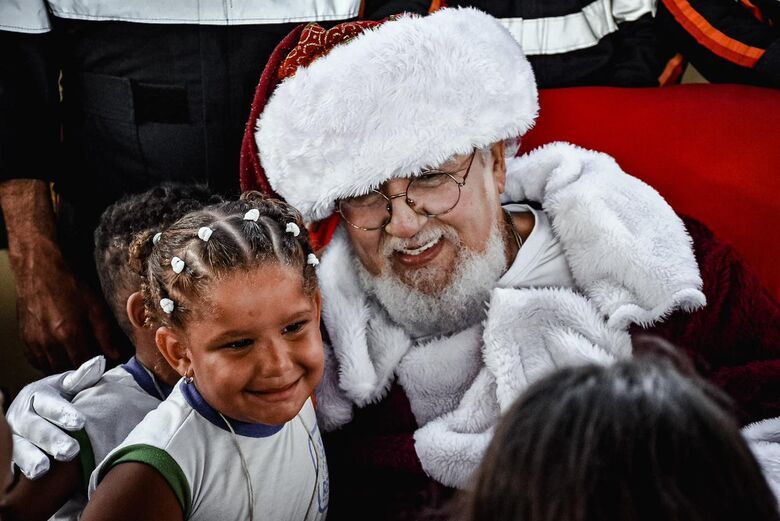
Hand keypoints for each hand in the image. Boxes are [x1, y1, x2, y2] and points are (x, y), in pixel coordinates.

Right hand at [0, 179, 119, 372]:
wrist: (39, 269)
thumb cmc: (69, 284)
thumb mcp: (95, 307)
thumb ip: (105, 334)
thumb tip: (116, 355)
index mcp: (68, 335)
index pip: (84, 366)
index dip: (97, 369)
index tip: (108, 368)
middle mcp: (48, 343)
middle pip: (67, 371)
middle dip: (82, 373)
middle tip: (95, 367)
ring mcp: (33, 342)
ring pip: (50, 369)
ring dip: (65, 370)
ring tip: (79, 362)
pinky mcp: (25, 339)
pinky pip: (37, 362)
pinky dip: (49, 364)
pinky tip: (61, 357)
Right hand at [6, 356, 105, 478]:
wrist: (42, 412)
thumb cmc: (62, 397)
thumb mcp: (70, 386)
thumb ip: (83, 377)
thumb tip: (98, 361)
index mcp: (37, 394)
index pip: (49, 403)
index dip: (63, 413)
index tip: (81, 423)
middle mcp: (20, 415)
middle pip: (34, 428)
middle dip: (51, 440)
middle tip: (71, 451)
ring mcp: (13, 436)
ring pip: (19, 448)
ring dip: (30, 459)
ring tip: (43, 470)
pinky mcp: (10, 454)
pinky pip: (11, 463)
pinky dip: (18, 470)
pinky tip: (29, 481)